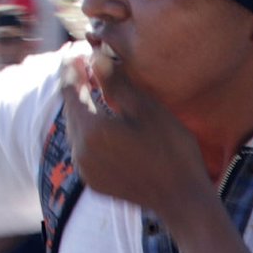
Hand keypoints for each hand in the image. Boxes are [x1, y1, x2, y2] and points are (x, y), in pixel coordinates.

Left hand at [58, 47, 223, 227]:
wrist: (181, 199)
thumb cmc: (171, 150)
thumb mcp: (147, 109)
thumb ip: (117, 83)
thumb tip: (96, 58)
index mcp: (91, 130)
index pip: (70, 91)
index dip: (71, 70)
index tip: (74, 53)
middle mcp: (80, 151)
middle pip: (71, 111)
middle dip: (76, 89)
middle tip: (84, 68)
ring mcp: (85, 170)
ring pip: (77, 131)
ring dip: (83, 111)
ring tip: (93, 93)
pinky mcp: (93, 182)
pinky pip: (84, 149)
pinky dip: (90, 133)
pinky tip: (104, 124)